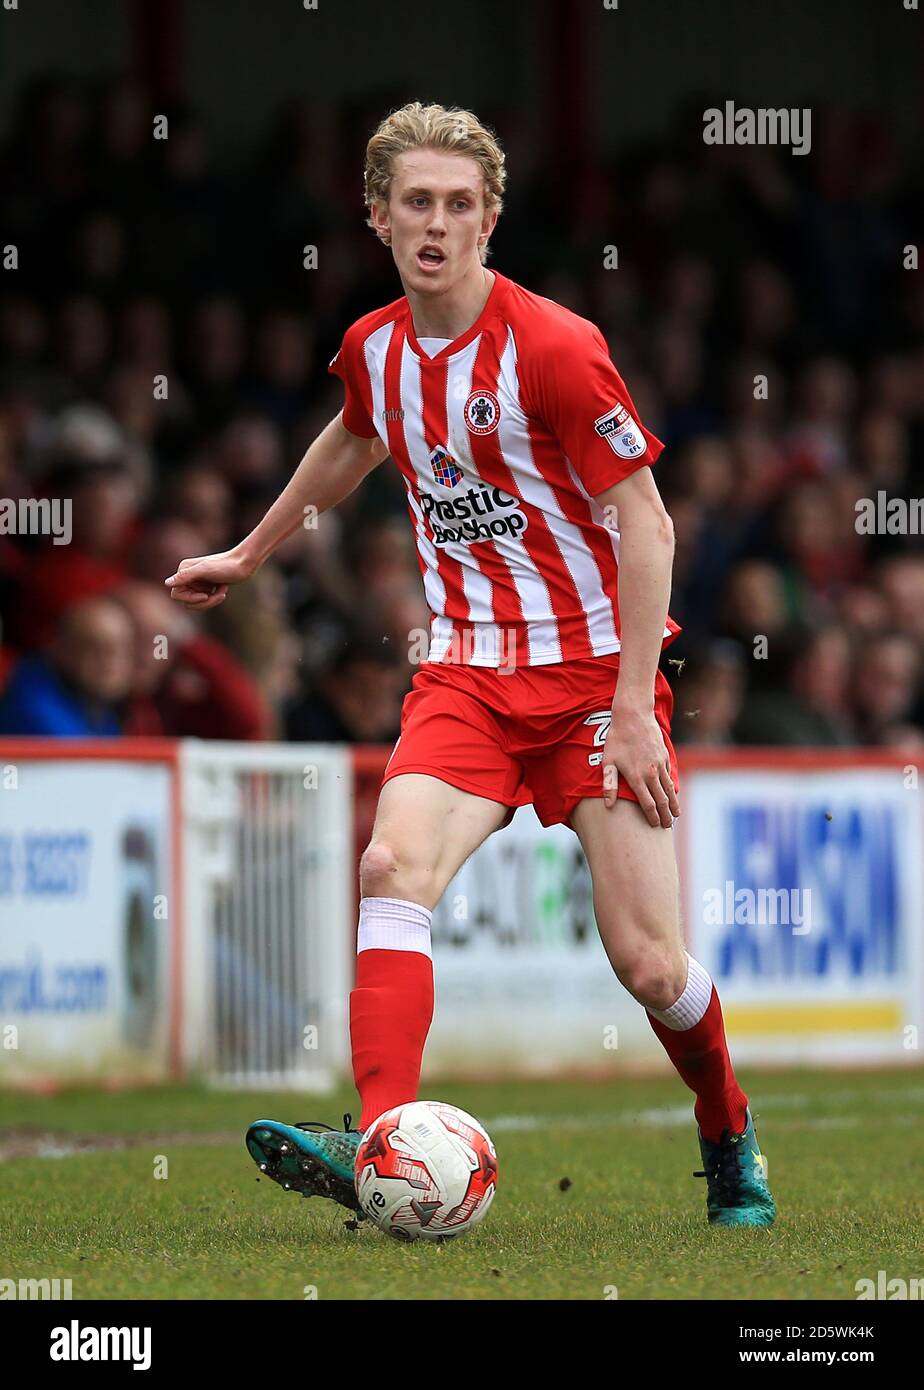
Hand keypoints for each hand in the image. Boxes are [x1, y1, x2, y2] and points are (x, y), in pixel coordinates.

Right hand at [164, 548, 253, 608]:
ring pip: (197, 603)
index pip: (176, 594)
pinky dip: (216, 597)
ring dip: (211, 601)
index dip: (190, 598)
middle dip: (204, 602)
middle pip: (187, 601)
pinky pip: (205, 600)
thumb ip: (185, 576)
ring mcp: (198, 582)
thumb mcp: (205, 570)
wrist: (244, 563)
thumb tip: (166, 583)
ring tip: (223, 593)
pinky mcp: (207, 586)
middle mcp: (188, 576)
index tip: (205, 595)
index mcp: (184, 570)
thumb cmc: (227, 565)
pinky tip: (223, 589)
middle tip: (219, 596)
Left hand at [602, 701, 679, 827]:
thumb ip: (609, 784)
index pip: (648, 804)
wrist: (633, 716)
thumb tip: (608, 805)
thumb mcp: (608, 761)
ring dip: (673, 804)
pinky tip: (672, 793)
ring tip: (676, 815)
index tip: (655, 825)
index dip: (652, 817)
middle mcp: (651, 773)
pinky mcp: (665, 756)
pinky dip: (672, 787)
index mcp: (636, 777)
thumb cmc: (617, 739)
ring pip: (669, 789)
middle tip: (668, 826)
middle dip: (666, 815)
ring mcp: (660, 764)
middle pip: (662, 800)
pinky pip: (670, 775)